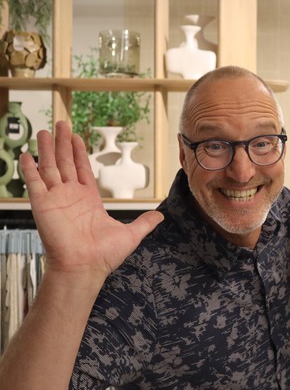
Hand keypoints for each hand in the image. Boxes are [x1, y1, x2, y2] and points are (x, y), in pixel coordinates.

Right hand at [20, 121, 163, 283]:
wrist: (85, 267)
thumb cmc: (104, 255)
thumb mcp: (131, 234)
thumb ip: (145, 223)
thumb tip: (160, 216)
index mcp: (89, 200)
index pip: (82, 169)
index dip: (79, 152)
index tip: (76, 137)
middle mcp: (71, 197)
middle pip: (65, 163)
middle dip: (63, 143)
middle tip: (61, 123)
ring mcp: (56, 199)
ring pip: (50, 167)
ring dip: (47, 149)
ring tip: (45, 130)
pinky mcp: (43, 205)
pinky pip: (34, 182)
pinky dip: (30, 168)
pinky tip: (27, 154)